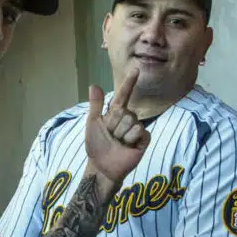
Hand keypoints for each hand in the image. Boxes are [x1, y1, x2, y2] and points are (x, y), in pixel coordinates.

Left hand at [84, 65, 149, 184]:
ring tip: (118, 143)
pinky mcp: (144, 139)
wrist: (102, 166)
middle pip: (124, 111)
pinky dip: (130, 139)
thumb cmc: (96, 146)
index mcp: (115, 114)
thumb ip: (95, 105)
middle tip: (111, 136)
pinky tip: (128, 146)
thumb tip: (93, 85)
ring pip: (131, 121)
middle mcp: (127, 119)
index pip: (123, 95)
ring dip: (121, 134)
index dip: (129, 83)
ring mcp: (136, 129)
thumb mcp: (92, 123)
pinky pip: (139, 131)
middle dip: (114, 125)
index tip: (136, 70)